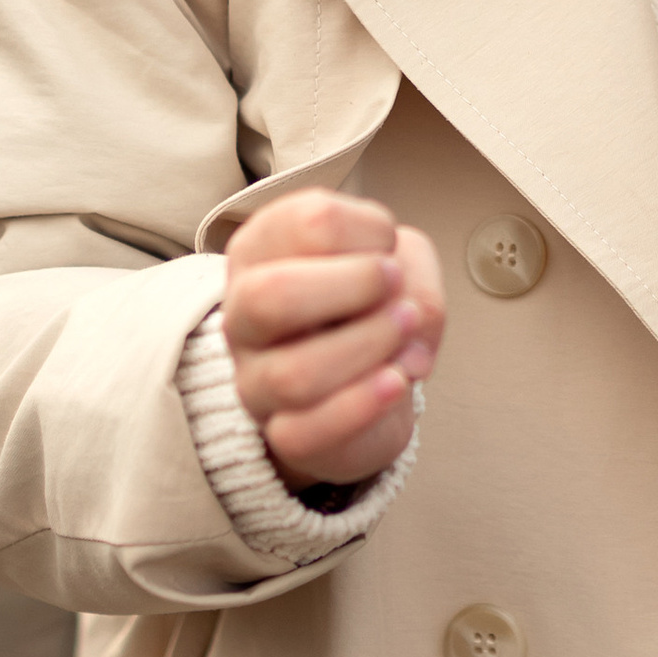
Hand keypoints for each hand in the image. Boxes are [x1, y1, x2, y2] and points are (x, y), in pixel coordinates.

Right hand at [219, 192, 445, 493]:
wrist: (369, 378)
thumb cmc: (372, 304)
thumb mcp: (402, 261)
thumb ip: (412, 270)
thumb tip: (405, 314)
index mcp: (263, 248)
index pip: (307, 223)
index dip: (367, 229)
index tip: (387, 247)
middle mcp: (244, 312)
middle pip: (271, 297)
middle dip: (354, 286)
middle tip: (392, 284)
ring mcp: (256, 378)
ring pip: (293, 375)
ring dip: (369, 347)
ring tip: (405, 332)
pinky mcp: (281, 433)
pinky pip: (307, 431)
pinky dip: (364, 405)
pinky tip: (397, 381)